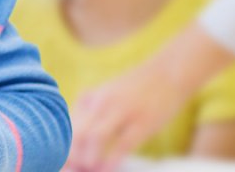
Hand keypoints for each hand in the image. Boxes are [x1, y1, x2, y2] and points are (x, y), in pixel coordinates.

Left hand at [68, 24, 233, 171]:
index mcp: (93, 97)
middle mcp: (104, 102)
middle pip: (77, 133)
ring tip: (92, 169)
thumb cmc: (138, 86)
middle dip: (73, 156)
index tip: (67, 161)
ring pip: (95, 138)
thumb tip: (76, 131)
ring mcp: (123, 111)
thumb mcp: (108, 91)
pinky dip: (112, 161)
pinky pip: (122, 145)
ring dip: (90, 159)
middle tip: (78, 169)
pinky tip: (108, 169)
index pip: (68, 126)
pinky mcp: (143, 122)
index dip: (65, 147)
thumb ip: (90, 107)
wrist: (169, 72)